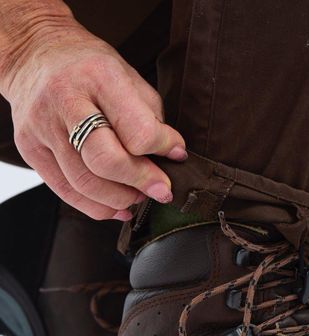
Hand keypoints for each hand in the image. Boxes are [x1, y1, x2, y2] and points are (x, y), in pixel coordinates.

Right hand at [0, 10, 185, 220]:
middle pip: (106, 161)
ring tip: (139, 196)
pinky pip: (66, 192)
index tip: (176, 154)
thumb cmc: (90, 67)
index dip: (163, 148)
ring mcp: (42, 127)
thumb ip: (150, 118)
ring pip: (85, 183)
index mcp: (98, 77)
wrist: (35, 53)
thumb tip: (172, 158)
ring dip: (121, 199)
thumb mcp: (128, 76)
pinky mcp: (29, 149)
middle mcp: (65, 100)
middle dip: (141, 182)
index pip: (137, 131)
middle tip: (160, 189)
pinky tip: (117, 208)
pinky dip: (97, 208)